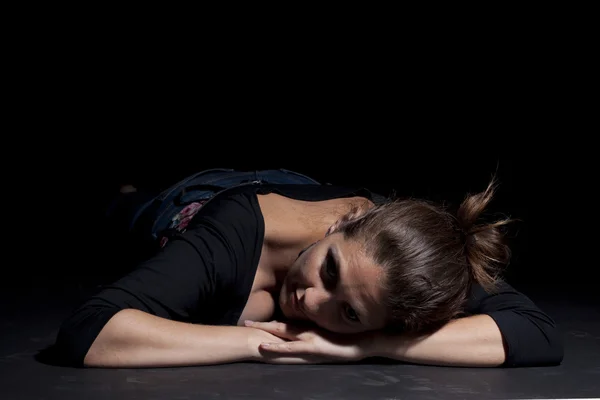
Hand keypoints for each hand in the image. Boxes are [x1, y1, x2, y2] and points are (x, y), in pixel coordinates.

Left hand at [245, 320, 374, 363]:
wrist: (365, 341)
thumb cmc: (352, 339)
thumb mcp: (333, 335)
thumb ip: (320, 332)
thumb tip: (309, 333)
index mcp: (310, 329)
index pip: (287, 325)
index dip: (271, 323)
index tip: (257, 322)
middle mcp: (307, 331)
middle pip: (280, 327)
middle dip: (262, 325)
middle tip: (245, 322)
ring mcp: (308, 339)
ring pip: (281, 334)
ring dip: (263, 331)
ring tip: (247, 327)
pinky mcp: (312, 348)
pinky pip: (289, 348)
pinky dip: (275, 347)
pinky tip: (263, 346)